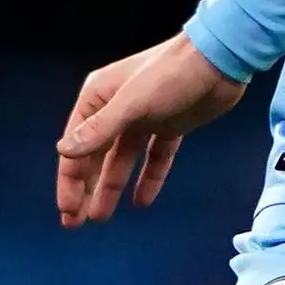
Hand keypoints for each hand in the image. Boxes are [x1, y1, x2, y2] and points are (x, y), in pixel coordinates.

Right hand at [54, 34, 243, 228]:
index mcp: (99, 98)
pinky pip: (154, 158)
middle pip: (95, 156)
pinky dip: (148, 179)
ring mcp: (144, 118)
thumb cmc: (171, 74)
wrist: (220, 61)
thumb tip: (64, 151)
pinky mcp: (170, 127)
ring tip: (101, 217)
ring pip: (121, 160)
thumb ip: (99, 130)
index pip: (77, 146)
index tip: (68, 211)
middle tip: (76, 223)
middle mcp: (117, 109)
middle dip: (85, 189)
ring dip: (110, 187)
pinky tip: (142, 201)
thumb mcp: (132, 104)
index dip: (70, 180)